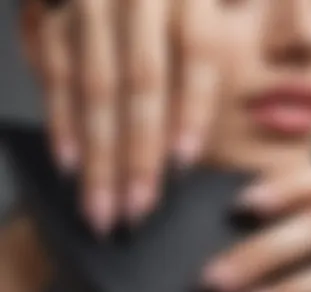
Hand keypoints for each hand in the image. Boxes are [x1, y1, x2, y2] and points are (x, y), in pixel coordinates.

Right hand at [21, 0, 219, 232]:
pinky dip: (63, 125)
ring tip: (103, 206)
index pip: (196, 49)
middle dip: (138, 153)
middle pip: (142, 83)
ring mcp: (91, 6)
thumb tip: (205, 139)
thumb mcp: (209, 22)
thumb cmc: (172, 13)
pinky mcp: (55, 21)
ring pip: (96, 90)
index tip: (183, 162)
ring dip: (99, 156)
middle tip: (138, 208)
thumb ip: (211, 67)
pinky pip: (56, 77)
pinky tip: (69, 166)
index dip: (193, 108)